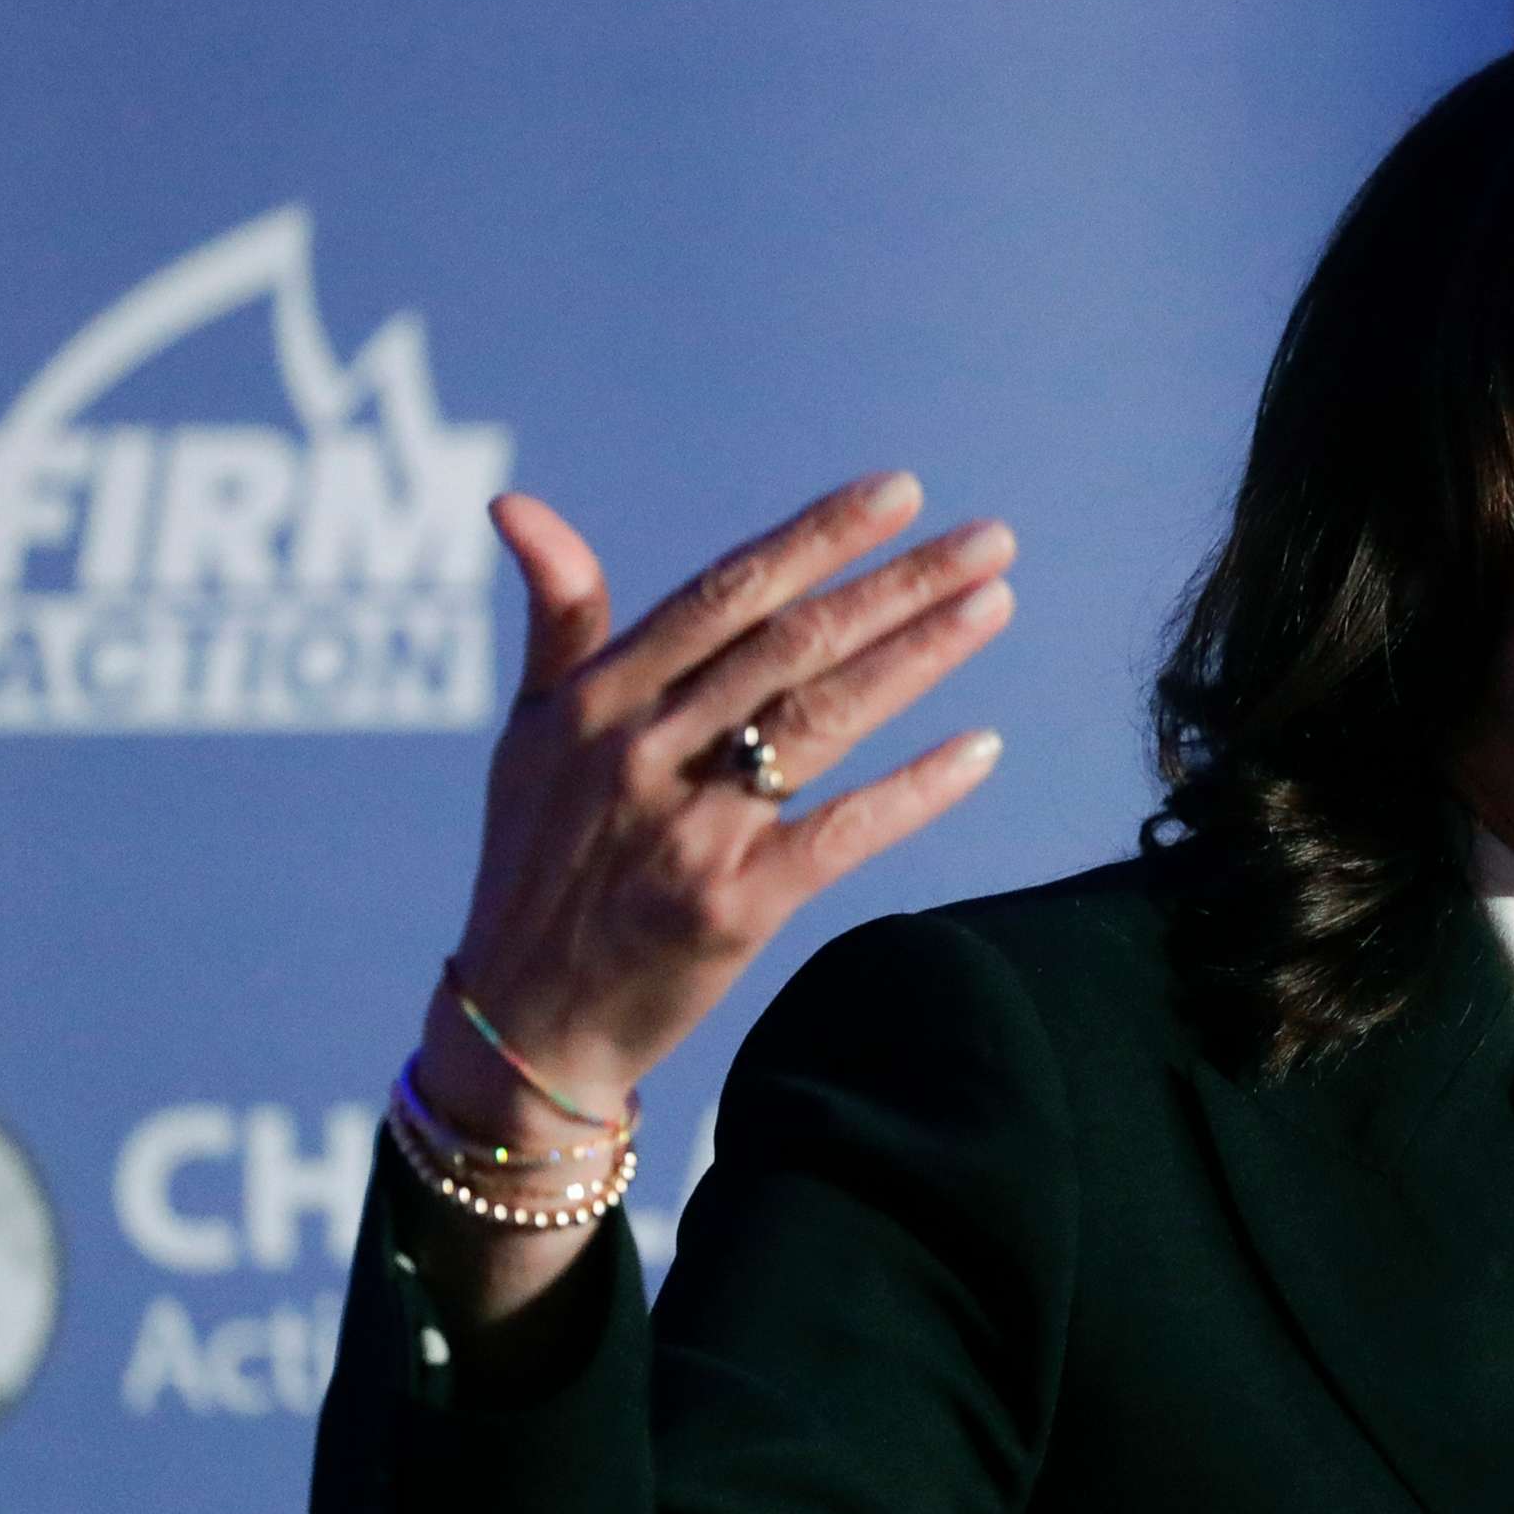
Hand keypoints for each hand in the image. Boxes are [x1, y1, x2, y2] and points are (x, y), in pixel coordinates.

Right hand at [419, 469, 1014, 1137]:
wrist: (524, 1021)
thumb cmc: (537, 862)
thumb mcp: (530, 734)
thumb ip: (557, 618)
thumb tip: (518, 505)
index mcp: (598, 701)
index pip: (726, 594)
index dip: (817, 539)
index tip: (902, 492)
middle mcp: (641, 753)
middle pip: (793, 645)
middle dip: (899, 585)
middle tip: (990, 542)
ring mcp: (689, 831)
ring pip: (822, 720)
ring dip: (918, 656)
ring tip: (995, 605)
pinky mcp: (732, 907)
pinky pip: (841, 832)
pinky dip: (914, 790)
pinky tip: (980, 748)